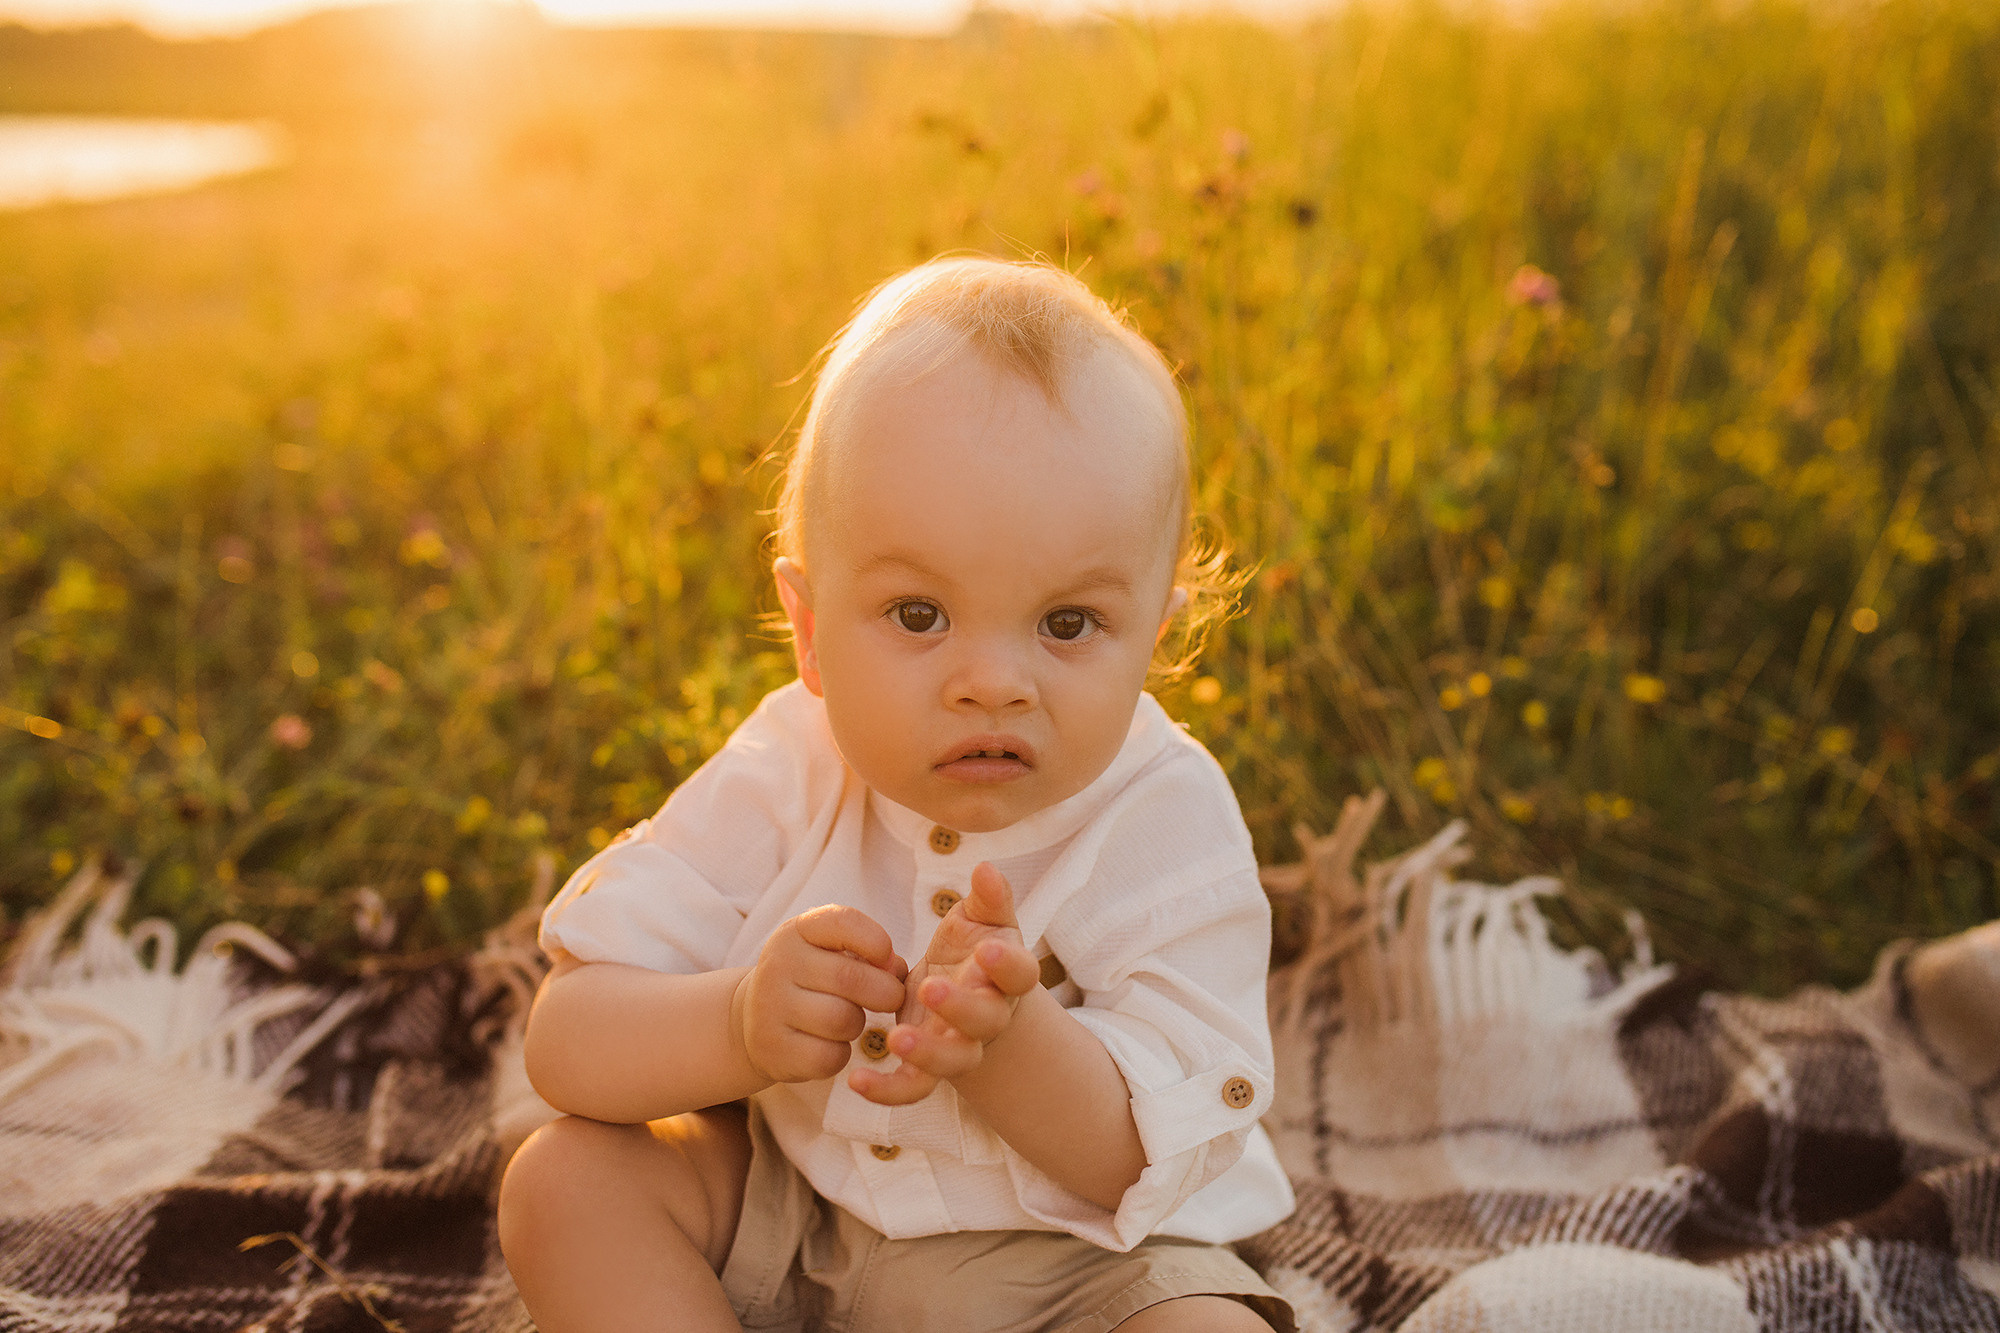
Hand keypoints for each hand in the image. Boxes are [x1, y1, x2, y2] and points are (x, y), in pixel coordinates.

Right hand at [732, 905, 907, 1085]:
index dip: (877, 941)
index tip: (885, 958)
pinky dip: (841, 1054)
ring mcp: (770, 1007)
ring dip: (859, 1025)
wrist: (754, 1019)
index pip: (843, 922)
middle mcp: (778, 964)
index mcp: (796, 932)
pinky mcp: (773, 1048)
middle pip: (850, 978)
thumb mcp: (831, 953)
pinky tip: (831, 1045)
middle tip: (891, 998)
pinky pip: (829, 1056)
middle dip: (886, 992)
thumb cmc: (811, 981)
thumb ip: (869, 953)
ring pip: (842, 1020)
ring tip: (850, 1021)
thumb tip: (896, 970)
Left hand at [849, 862, 1039, 1105]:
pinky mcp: (927, 1065)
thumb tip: (986, 867)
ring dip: (927, 1054)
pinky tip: (856, 1080)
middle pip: (986, 1021)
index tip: (985, 948)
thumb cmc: (975, 949)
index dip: (1007, 964)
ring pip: (953, 1060)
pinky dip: (887, 1091)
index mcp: (1006, 977)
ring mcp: (959, 1045)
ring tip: (894, 1039)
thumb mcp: (983, 919)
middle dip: (960, 1008)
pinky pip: (913, 1087)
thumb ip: (989, 897)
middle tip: (930, 988)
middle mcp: (989, 1016)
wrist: (964, 993)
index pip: (1019, 973)